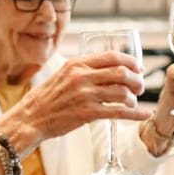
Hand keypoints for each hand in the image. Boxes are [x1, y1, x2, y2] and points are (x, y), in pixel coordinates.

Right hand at [3, 51, 150, 145]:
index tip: (138, 68)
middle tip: (139, 87)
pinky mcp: (87, 113)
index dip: (131, 61)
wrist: (30, 118)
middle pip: (121, 72)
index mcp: (76, 64)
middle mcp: (81, 76)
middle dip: (136, 80)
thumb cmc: (45, 99)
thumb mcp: (62, 75)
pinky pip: (118, 111)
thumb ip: (82, 71)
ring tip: (133, 102)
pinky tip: (143, 114)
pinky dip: (135, 113)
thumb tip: (107, 70)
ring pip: (122, 92)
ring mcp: (85, 95)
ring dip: (134, 98)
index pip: (112, 56)